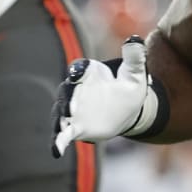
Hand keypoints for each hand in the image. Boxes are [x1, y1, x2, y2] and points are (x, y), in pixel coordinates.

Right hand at [52, 36, 163, 156]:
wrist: (129, 110)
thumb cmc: (129, 87)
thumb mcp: (135, 73)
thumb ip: (134, 57)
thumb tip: (134, 40)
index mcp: (89, 73)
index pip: (78, 69)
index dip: (77, 71)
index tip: (78, 73)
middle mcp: (77, 89)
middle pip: (66, 91)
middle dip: (66, 98)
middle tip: (69, 107)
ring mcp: (73, 109)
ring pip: (60, 112)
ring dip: (60, 119)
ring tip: (62, 127)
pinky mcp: (75, 126)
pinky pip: (63, 133)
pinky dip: (58, 141)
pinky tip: (56, 151)